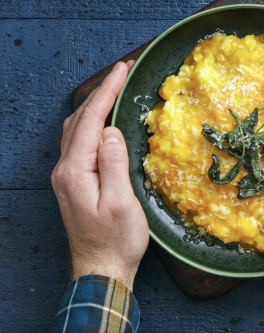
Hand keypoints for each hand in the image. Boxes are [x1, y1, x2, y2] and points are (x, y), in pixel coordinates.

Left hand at [51, 61, 148, 290]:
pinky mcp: (74, 182)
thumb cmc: (116, 240)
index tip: (123, 70)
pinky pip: (79, 142)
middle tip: (122, 72)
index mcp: (75, 171)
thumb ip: (114, 164)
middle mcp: (65, 170)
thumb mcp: (122, 203)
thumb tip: (110, 131)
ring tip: (114, 89)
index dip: (107, 92)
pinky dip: (91, 122)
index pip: (90, 121)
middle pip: (79, 120)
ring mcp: (67, 176)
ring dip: (94, 106)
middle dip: (100, 92)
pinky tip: (103, 120)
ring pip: (76, 129)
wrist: (101, 269)